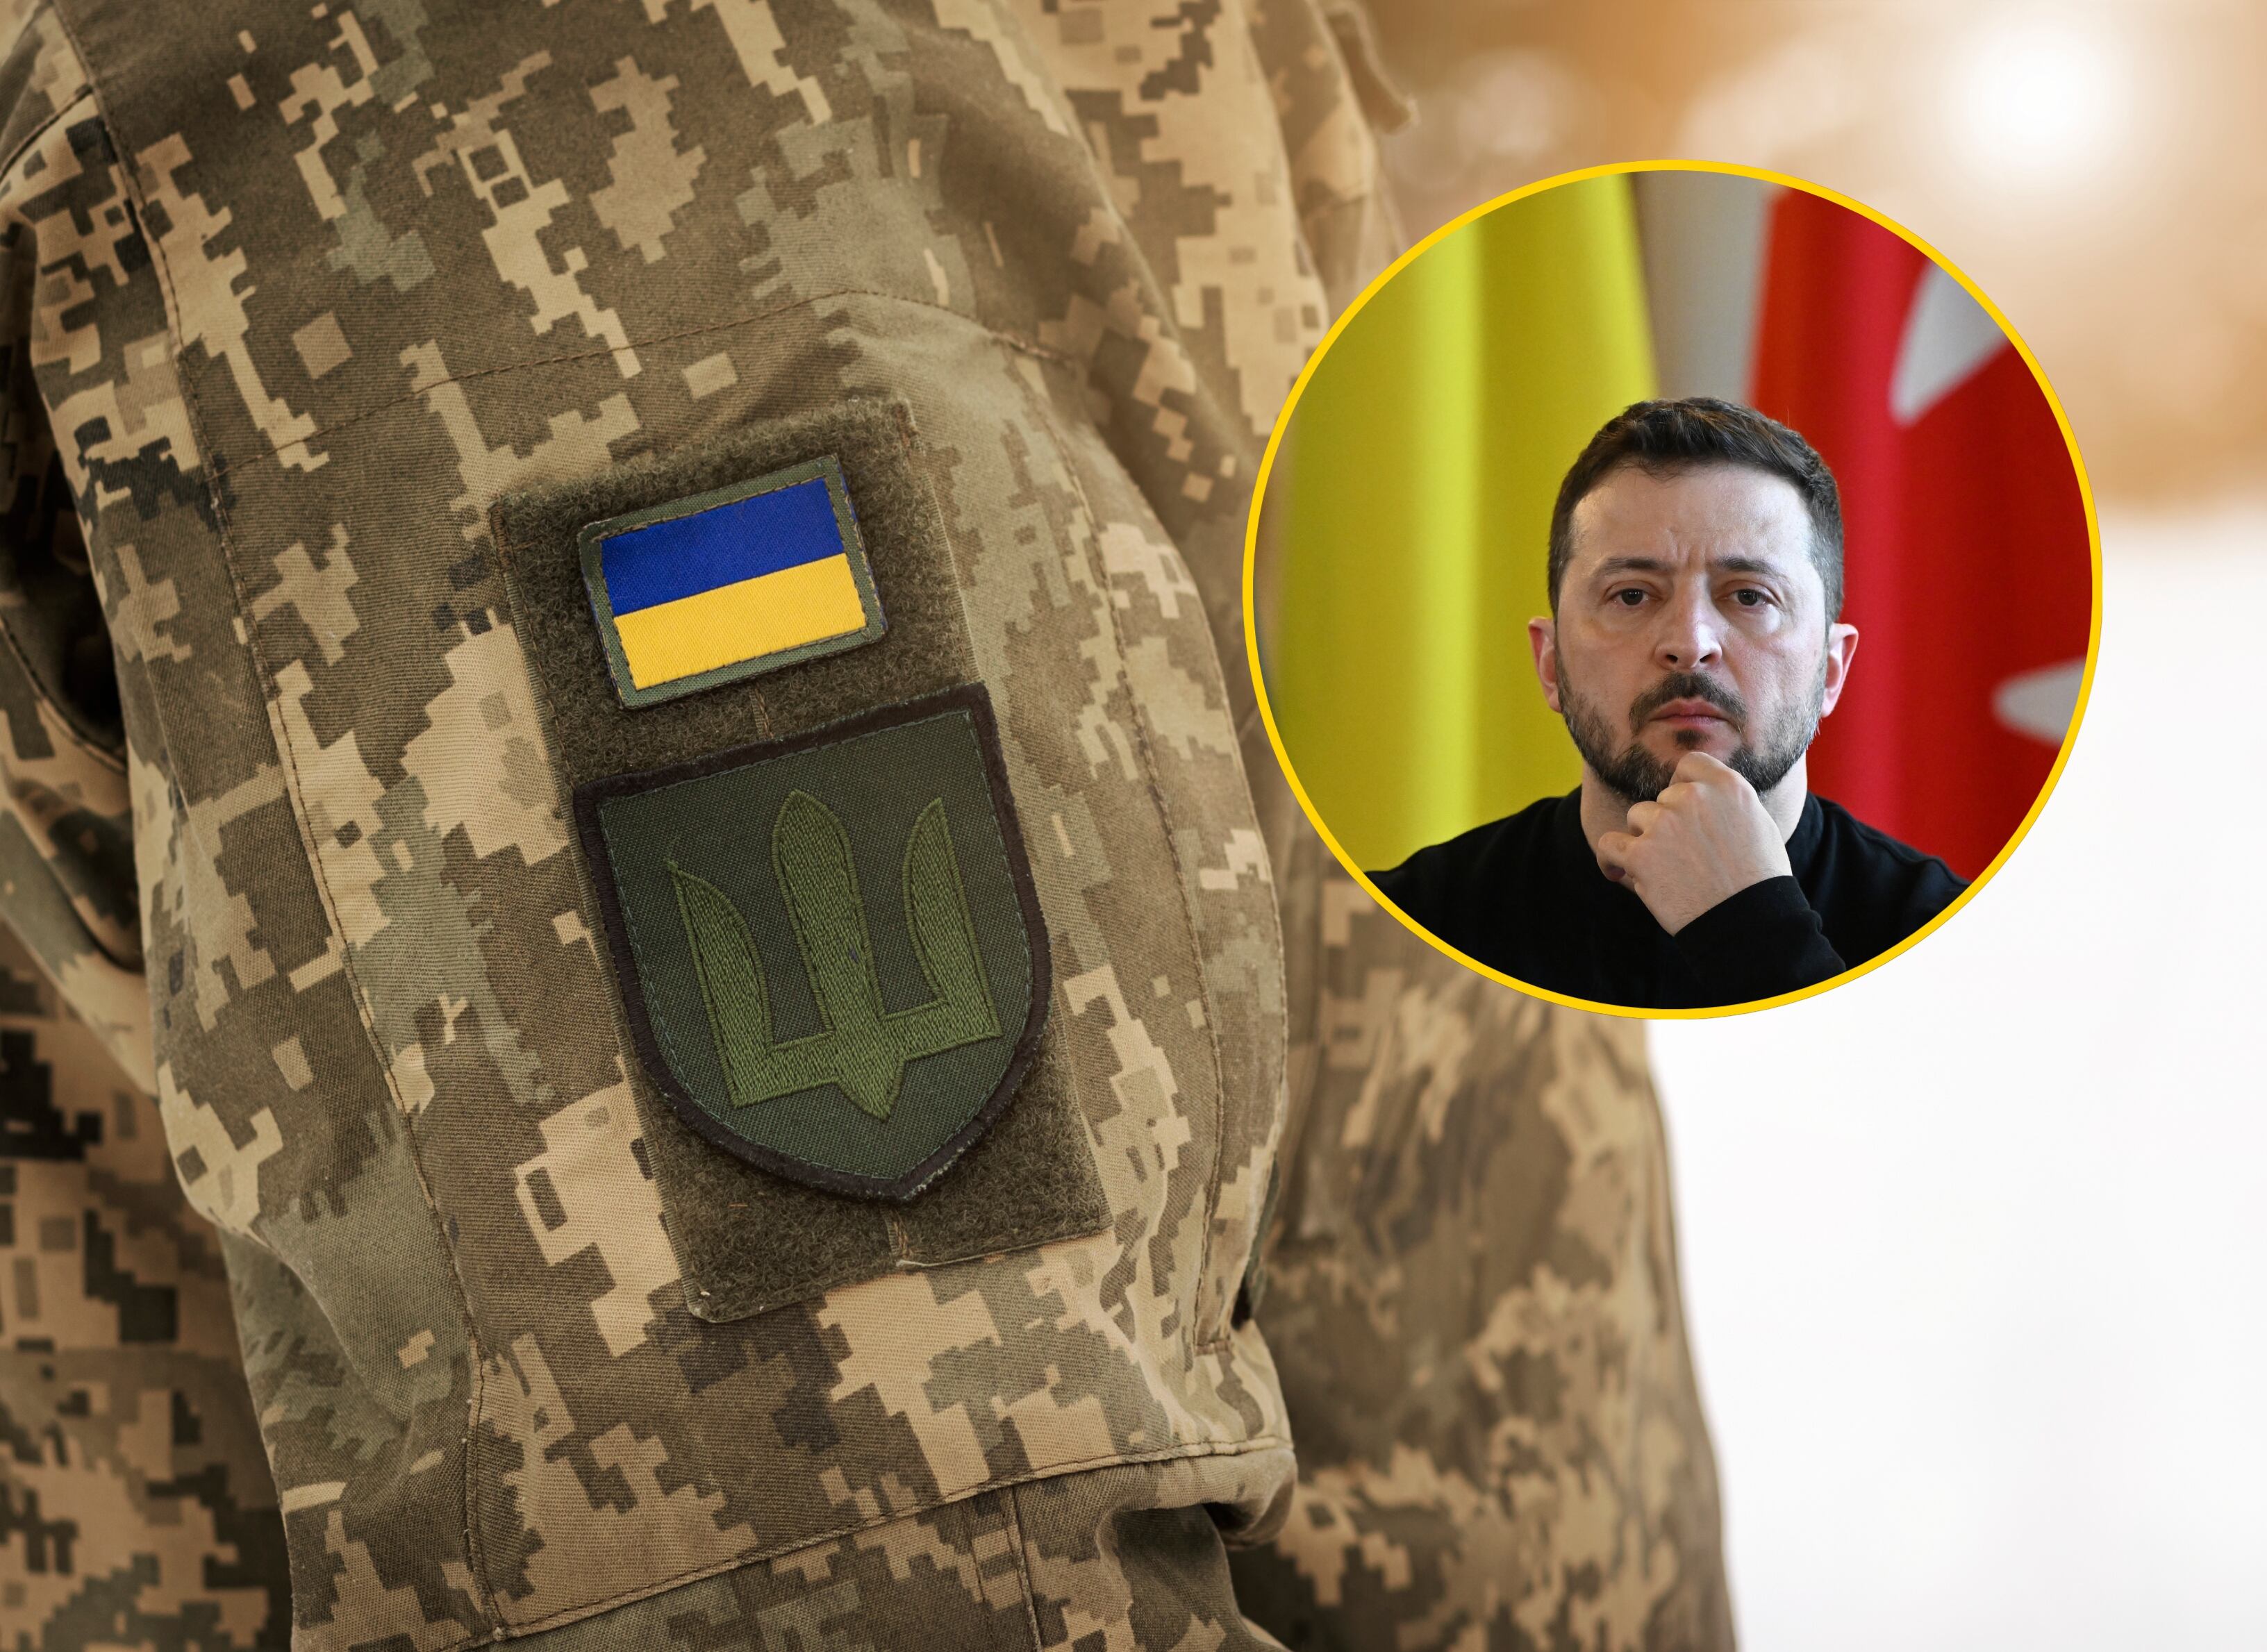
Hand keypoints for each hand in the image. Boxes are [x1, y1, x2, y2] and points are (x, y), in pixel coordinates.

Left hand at [1594, 752, 1792, 933]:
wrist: (1747, 921)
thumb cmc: (1757, 880)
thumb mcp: (1757, 824)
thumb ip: (1726, 802)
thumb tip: (1702, 792)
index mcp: (1727, 786)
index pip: (1689, 764)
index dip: (1683, 786)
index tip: (1682, 808)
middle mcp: (1693, 797)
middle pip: (1662, 797)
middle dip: (1667, 822)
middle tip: (1683, 855)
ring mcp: (1665, 823)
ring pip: (1637, 818)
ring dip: (1645, 840)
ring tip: (1664, 870)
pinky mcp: (1641, 854)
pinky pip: (1608, 844)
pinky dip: (1609, 859)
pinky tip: (1616, 872)